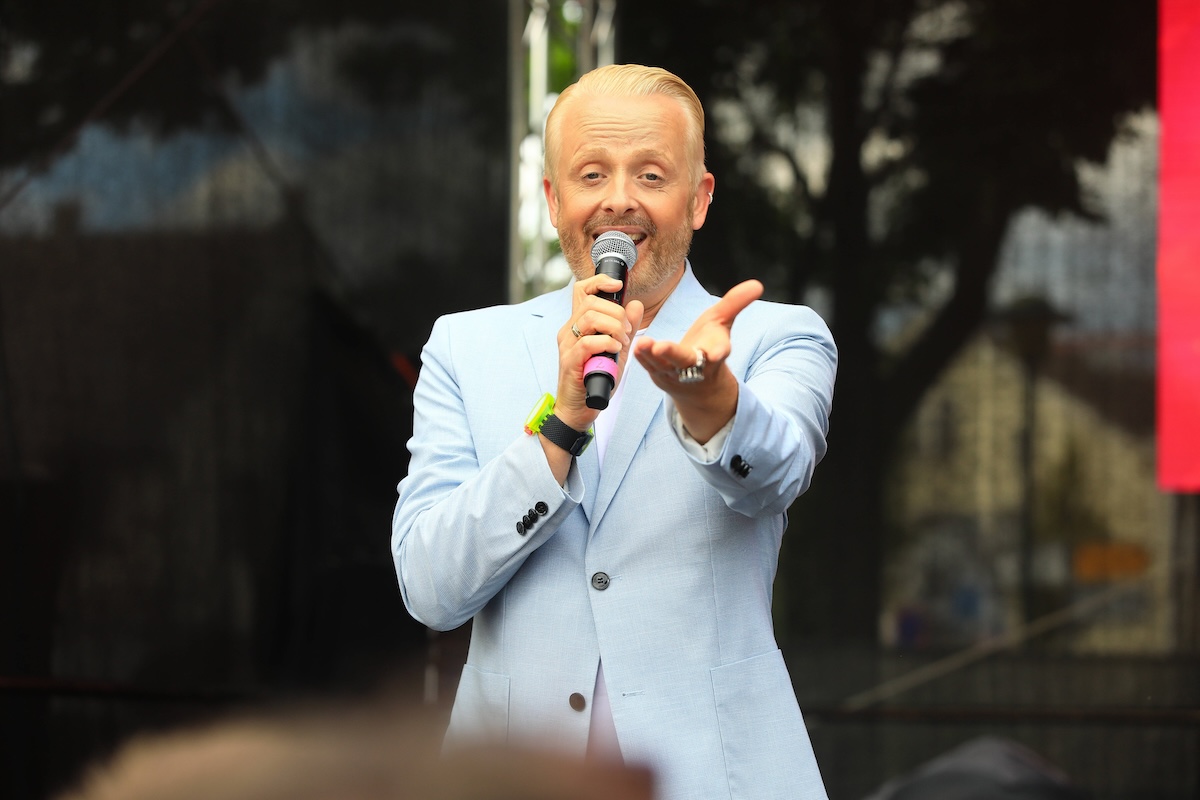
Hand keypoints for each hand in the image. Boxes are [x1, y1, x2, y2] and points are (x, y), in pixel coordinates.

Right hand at [554, 273, 645, 431]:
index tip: (618, 286)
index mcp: (578, 325)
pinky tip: (616, 351)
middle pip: (591, 301)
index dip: (600, 281)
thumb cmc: (595, 379)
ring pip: (590, 317)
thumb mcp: (617, 350)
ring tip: (622, 343)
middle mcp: (570, 331)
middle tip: (627, 332)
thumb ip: (626, 328)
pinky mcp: (570, 361)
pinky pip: (588, 342)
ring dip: (614, 327)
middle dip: (616, 312)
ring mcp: (568, 345)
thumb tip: (636, 304)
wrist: (579, 409)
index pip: (582, 290)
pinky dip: (607, 343)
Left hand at [633, 279, 762, 442]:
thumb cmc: (710, 346)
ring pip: (662, 366)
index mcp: (714, 355)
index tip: (717, 352)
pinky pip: (649, 368)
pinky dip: (641, 359)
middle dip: (673, 355)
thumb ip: (736, 303)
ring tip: (642, 344)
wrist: (700, 387)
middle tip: (661, 347)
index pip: (718, 354)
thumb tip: (758, 284)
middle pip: (684, 362)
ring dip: (651, 357)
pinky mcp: (659, 377)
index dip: (717, 352)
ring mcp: (675, 375)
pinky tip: (634, 345)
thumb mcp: (722, 323)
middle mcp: (695, 367)